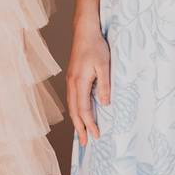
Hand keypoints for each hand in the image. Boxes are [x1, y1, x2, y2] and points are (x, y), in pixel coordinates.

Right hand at [66, 24, 110, 146]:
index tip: (96, 135)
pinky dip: (76, 110)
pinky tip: (80, 113)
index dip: (89, 124)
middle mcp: (72, 83)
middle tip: (84, 142)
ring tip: (81, 131)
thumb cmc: (95, 46)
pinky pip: (72, 98)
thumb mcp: (104, 65)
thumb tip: (104, 103)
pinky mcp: (72, 77)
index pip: (83, 109)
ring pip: (71, 105)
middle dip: (79, 127)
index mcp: (79, 82)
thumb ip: (104, 85)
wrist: (84, 31)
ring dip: (76, 120)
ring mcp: (70, 80)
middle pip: (74, 111)